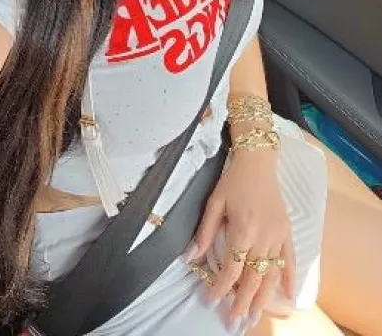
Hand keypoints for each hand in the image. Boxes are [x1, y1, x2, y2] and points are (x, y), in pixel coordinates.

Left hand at [189, 149, 294, 329]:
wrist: (258, 161)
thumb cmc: (233, 180)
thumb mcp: (214, 203)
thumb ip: (205, 232)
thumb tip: (191, 257)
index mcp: (243, 229)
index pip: (232, 268)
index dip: (221, 287)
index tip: (211, 301)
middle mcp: (263, 236)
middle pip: (253, 277)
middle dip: (242, 302)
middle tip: (234, 322)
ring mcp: (278, 235)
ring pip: (271, 274)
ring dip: (263, 298)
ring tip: (255, 316)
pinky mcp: (287, 231)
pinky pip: (290, 259)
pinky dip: (289, 278)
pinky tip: (287, 296)